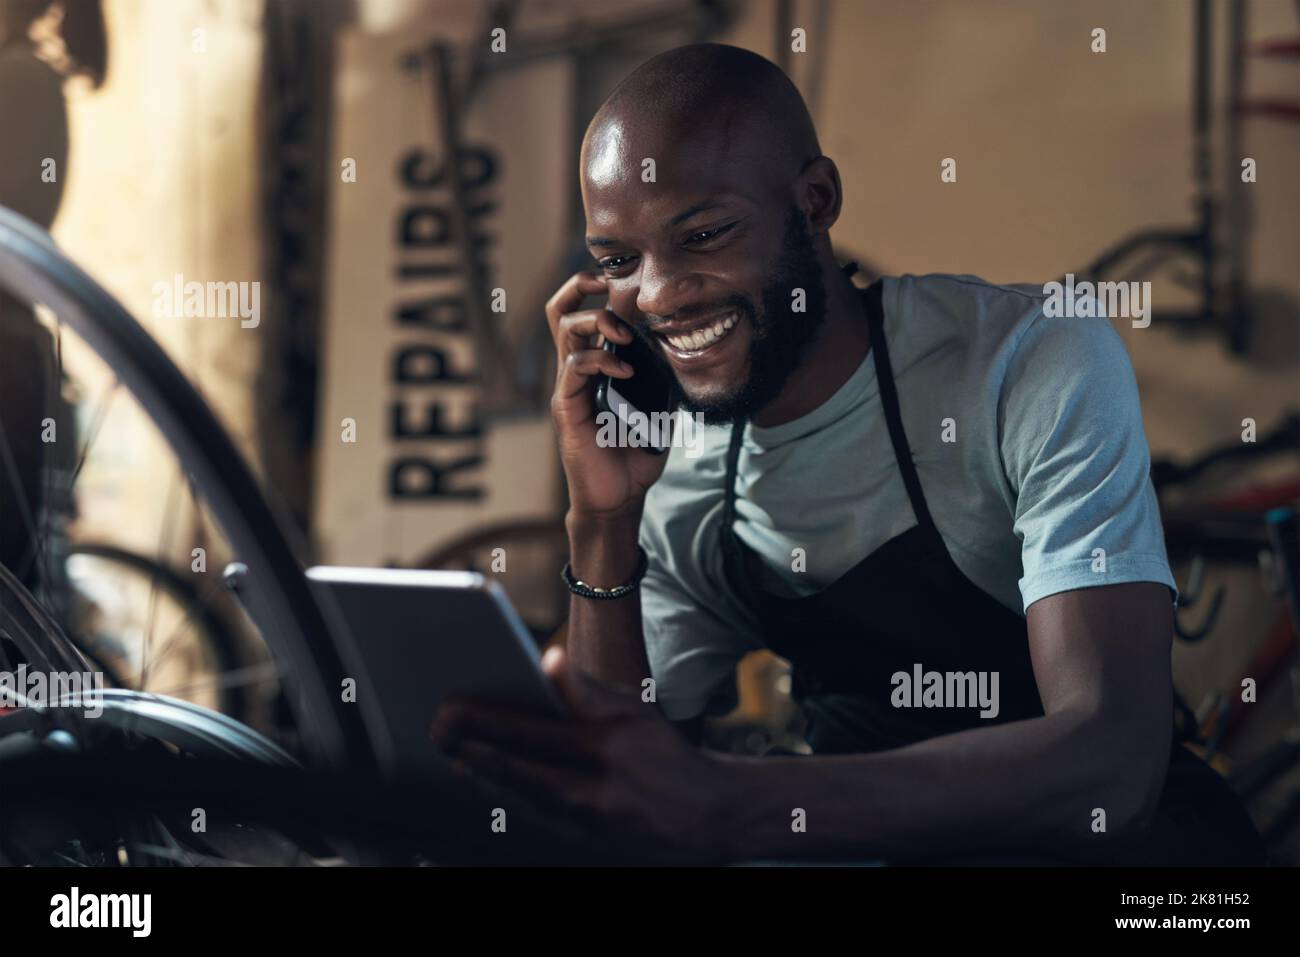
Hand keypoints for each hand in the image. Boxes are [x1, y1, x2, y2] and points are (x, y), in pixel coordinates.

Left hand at [429, 644, 732, 862]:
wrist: (711, 817)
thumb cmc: (668, 755)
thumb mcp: (635, 712)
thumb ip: (587, 688)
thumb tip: (547, 659)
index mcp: (607, 747)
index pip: (534, 733)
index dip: (487, 722)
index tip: (453, 708)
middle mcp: (595, 789)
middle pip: (518, 772)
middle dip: (473, 753)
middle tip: (438, 733)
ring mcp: (590, 824)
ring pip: (522, 800)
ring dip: (483, 780)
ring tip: (454, 759)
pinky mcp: (588, 846)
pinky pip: (538, 821)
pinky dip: (509, 803)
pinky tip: (486, 788)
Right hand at [546, 272, 669, 519]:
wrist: (618, 499)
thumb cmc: (634, 457)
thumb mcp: (657, 408)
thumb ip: (659, 378)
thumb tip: (679, 349)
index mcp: (592, 368)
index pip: (579, 313)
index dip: (593, 289)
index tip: (620, 281)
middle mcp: (573, 371)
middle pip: (559, 310)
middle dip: (581, 286)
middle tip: (609, 284)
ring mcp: (567, 388)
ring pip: (565, 329)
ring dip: (598, 320)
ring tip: (626, 335)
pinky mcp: (567, 407)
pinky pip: (574, 367)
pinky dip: (602, 360)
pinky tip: (627, 371)